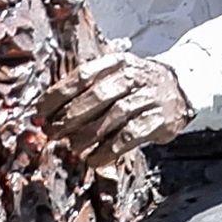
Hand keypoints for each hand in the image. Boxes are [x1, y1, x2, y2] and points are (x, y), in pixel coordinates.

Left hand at [41, 50, 191, 164]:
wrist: (181, 87)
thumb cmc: (136, 86)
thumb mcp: (115, 75)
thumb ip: (87, 89)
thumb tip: (48, 113)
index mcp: (117, 62)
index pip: (83, 75)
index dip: (59, 93)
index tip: (40, 110)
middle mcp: (133, 77)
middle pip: (98, 95)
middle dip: (70, 115)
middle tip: (52, 131)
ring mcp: (148, 97)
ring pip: (114, 116)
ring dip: (89, 134)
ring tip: (72, 147)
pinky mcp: (159, 119)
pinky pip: (131, 135)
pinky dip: (110, 148)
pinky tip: (95, 159)